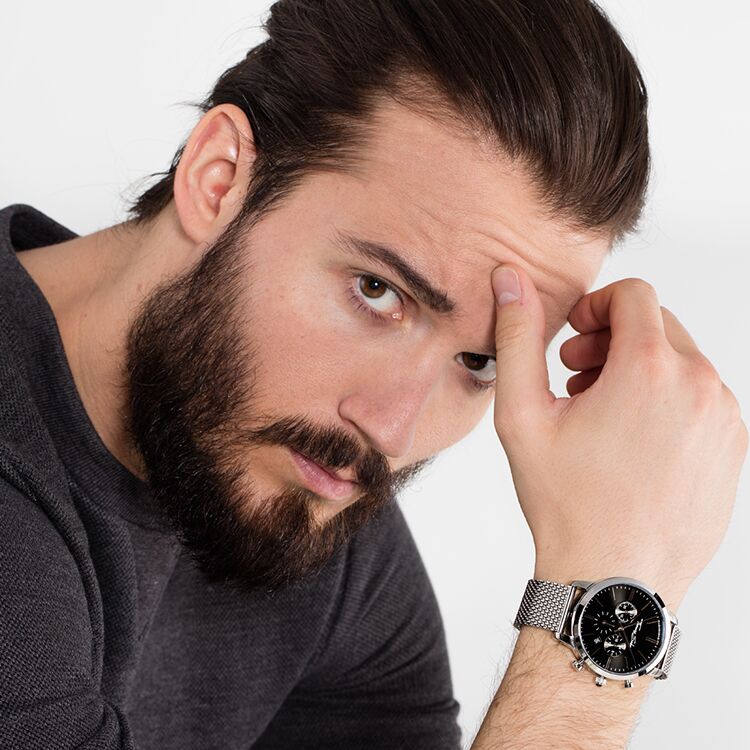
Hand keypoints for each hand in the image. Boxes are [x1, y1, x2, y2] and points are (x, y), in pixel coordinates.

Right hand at [490, 266, 747, 609]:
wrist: (613, 577)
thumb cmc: (566, 502)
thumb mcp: (523, 414)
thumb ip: (517, 336)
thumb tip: (510, 280)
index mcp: (649, 368)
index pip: (634, 294)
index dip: (595, 306)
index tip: (574, 338)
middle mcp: (700, 385)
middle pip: (659, 325)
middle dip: (614, 339)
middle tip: (578, 380)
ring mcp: (724, 419)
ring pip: (682, 362)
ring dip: (640, 372)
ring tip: (603, 415)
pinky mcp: (734, 448)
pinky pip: (701, 399)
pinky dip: (667, 402)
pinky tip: (634, 441)